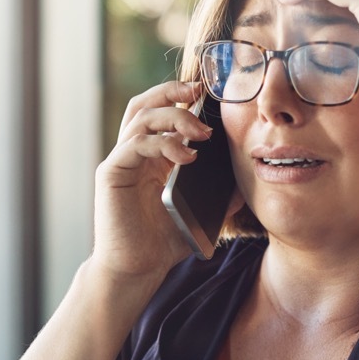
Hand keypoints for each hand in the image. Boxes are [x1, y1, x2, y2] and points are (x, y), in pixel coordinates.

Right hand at [89, 80, 211, 286]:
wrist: (137, 269)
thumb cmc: (163, 242)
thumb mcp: (199, 213)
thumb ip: (219, 196)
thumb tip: (245, 182)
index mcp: (151, 156)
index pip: (160, 111)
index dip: (180, 96)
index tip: (209, 93)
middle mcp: (133, 153)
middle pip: (145, 104)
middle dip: (171, 90)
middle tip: (200, 91)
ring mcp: (121, 161)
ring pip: (141, 118)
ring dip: (174, 117)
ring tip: (202, 133)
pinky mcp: (112, 174)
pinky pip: (135, 144)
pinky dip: (163, 143)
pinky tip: (186, 156)